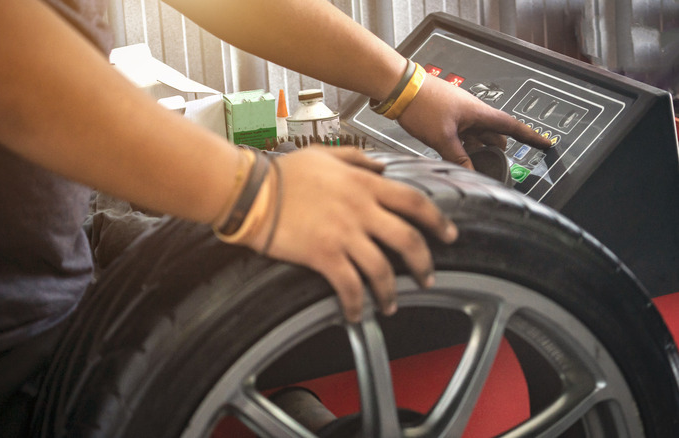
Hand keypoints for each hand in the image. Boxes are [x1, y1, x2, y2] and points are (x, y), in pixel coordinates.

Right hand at [246, 147, 457, 322]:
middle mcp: (361, 209)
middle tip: (428, 277)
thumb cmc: (283, 174)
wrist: (252, 193)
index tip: (449, 234)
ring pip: (383, 269)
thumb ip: (357, 158)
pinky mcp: (324, 255)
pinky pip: (350, 286)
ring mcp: (344, 233)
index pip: (414, 201)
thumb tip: (381, 166)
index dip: (437, 220)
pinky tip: (356, 314)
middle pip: (408, 239)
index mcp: (364, 184)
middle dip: (424, 263)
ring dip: (391, 292)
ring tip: (391, 305)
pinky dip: (356, 304)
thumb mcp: (324, 154)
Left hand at [398, 74, 552, 169]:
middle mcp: (472, 113)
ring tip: (475, 168)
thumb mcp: (442, 137)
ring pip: (476, 136)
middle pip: (493, 134)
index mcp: (479, 113)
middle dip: (497, 151)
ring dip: (477, 151)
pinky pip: (461, 135)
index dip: (530, 136)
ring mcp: (459, 115)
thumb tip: (471, 174)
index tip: (546, 143)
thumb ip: (458, 157)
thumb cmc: (422, 105)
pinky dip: (462, 147)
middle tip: (498, 168)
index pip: (512, 126)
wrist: (399, 88)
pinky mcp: (445, 117)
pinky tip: (455, 158)